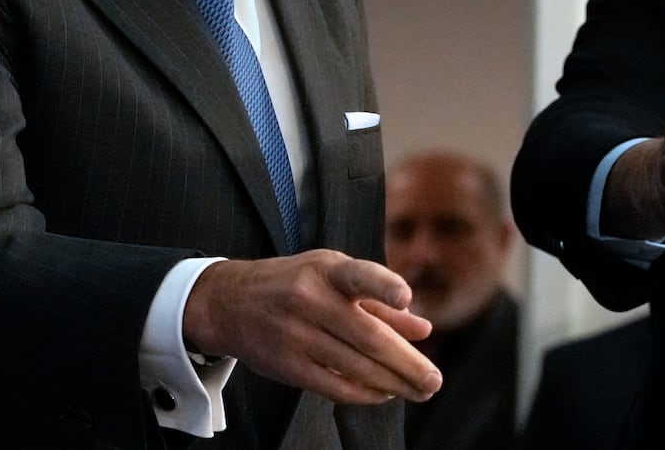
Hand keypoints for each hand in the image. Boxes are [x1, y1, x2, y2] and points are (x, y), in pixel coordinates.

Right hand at [182, 250, 441, 404]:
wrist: (229, 302)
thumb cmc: (296, 283)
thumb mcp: (334, 275)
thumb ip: (380, 302)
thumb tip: (424, 329)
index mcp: (327, 270)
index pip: (358, 274)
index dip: (383, 285)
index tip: (405, 297)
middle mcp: (310, 300)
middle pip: (367, 337)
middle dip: (407, 363)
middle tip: (434, 380)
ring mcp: (296, 334)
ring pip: (355, 366)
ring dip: (393, 384)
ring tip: (419, 391)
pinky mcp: (286, 365)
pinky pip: (332, 386)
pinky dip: (363, 393)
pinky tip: (384, 394)